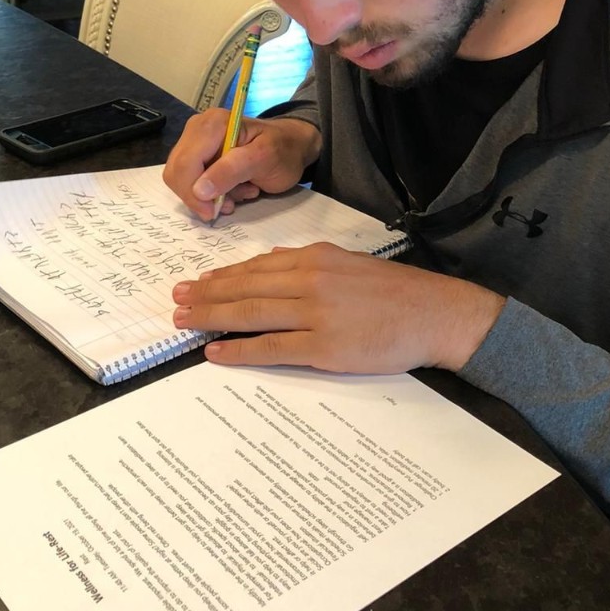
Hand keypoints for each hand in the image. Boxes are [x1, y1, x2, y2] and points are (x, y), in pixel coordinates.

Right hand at [163, 112, 321, 221]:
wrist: (291, 146)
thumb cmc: (283, 150)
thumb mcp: (264, 160)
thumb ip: (232, 171)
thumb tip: (200, 190)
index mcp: (212, 124)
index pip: (186, 163)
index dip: (193, 193)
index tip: (212, 212)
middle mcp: (197, 129)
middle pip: (177, 172)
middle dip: (200, 196)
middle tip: (229, 205)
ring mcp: (195, 142)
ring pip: (182, 180)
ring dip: (209, 196)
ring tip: (239, 194)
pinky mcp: (198, 155)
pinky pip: (191, 181)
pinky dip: (211, 193)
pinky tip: (234, 190)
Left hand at [172, 243, 503, 373]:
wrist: (433, 313)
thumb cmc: (394, 291)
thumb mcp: (348, 263)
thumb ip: (309, 263)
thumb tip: (272, 261)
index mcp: (315, 258)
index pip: (256, 266)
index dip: (221, 276)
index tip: (196, 282)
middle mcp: (309, 281)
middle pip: (245, 288)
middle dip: (206, 295)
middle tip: (176, 301)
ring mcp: (314, 315)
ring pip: (250, 314)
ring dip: (212, 318)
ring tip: (184, 322)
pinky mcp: (323, 348)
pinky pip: (271, 348)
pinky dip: (239, 350)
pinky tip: (215, 352)